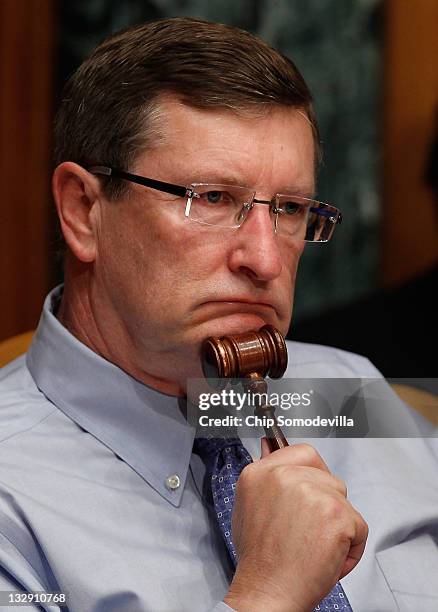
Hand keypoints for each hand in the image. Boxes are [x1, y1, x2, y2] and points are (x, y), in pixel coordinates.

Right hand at [223, 441, 367, 611]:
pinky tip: (327, 557)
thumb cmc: (259, 560)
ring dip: (337, 524)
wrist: (267, 593)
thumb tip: (271, 446)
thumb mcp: (247, 506)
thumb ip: (265, 476)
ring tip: (314, 546)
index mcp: (260, 472)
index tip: (311, 492)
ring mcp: (312, 492)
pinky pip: (359, 526)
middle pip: (327, 477)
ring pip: (343, 500)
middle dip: (325, 503)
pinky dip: (351, 547)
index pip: (302, 453)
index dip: (312, 475)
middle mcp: (284, 476)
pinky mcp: (337, 514)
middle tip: (307, 530)